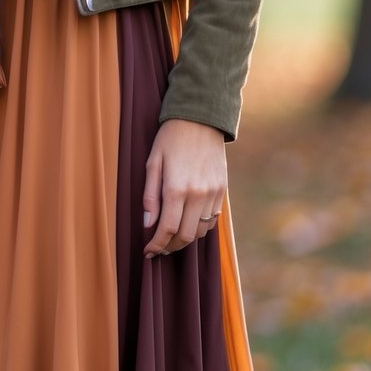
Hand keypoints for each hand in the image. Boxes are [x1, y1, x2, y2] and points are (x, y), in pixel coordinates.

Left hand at [142, 118, 226, 256]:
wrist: (201, 118)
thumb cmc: (171, 138)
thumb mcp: (153, 162)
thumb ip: (150, 196)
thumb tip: (148, 224)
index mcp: (176, 188)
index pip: (167, 229)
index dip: (156, 245)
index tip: (148, 252)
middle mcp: (197, 194)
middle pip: (186, 236)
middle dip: (171, 247)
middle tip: (159, 248)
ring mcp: (213, 193)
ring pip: (201, 231)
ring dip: (186, 239)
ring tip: (173, 236)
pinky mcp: (222, 189)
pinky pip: (213, 219)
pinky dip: (200, 227)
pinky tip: (189, 222)